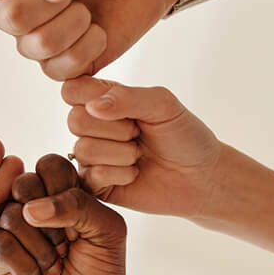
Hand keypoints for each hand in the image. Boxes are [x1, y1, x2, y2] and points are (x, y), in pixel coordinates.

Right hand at [0, 0, 184, 75]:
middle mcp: (13, 10)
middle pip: (11, 18)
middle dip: (54, 2)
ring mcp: (33, 41)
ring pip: (36, 46)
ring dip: (74, 24)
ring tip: (88, 11)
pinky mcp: (58, 66)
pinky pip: (58, 71)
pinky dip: (87, 49)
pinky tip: (97, 32)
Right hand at [0, 154, 131, 274]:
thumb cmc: (101, 272)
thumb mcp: (108, 232)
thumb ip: (80, 205)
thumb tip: (31, 208)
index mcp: (62, 191)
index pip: (50, 164)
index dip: (62, 189)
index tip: (80, 220)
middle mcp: (34, 204)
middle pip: (24, 184)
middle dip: (52, 222)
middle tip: (67, 244)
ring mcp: (12, 228)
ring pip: (12, 217)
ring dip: (42, 250)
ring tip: (55, 265)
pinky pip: (1, 245)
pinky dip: (26, 267)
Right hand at [63, 76, 221, 219]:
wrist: (202, 177)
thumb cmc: (184, 135)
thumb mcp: (162, 104)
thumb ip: (127, 97)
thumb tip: (93, 107)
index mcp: (101, 100)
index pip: (72, 89)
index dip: (93, 98)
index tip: (125, 108)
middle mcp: (90, 127)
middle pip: (75, 120)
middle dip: (116, 129)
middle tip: (138, 134)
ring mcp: (90, 157)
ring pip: (85, 149)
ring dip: (122, 154)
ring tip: (139, 155)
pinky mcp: (93, 185)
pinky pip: (93, 175)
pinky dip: (122, 174)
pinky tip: (135, 173)